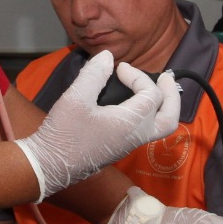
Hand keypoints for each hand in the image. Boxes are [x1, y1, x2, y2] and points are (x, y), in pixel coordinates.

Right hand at [14, 52, 180, 199]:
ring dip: (162, 106)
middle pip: (169, 119)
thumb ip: (94, 74)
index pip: (151, 95)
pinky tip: (132, 102)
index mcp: (130, 124)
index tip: (118, 68)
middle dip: (172, 97)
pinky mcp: (119, 148)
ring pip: (159, 128)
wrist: (49, 166)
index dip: (138, 76)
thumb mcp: (75, 98)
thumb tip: (108, 57)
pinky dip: (148, 113)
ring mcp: (128, 145)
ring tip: (154, 88)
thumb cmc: (63, 134)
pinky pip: (145, 131)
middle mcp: (135, 137)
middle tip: (165, 78)